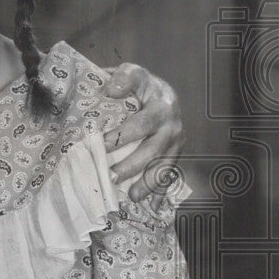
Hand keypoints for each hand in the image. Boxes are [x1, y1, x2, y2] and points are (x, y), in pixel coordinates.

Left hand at [102, 63, 184, 202]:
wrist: (160, 91)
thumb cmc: (139, 84)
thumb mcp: (133, 73)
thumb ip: (123, 78)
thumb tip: (111, 90)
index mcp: (162, 105)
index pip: (141, 124)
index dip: (122, 136)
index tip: (101, 145)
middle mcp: (173, 125)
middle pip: (153, 149)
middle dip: (132, 165)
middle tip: (111, 175)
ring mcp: (177, 142)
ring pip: (164, 165)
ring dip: (148, 182)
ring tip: (132, 196)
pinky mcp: (175, 154)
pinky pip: (168, 173)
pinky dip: (159, 190)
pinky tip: (149, 205)